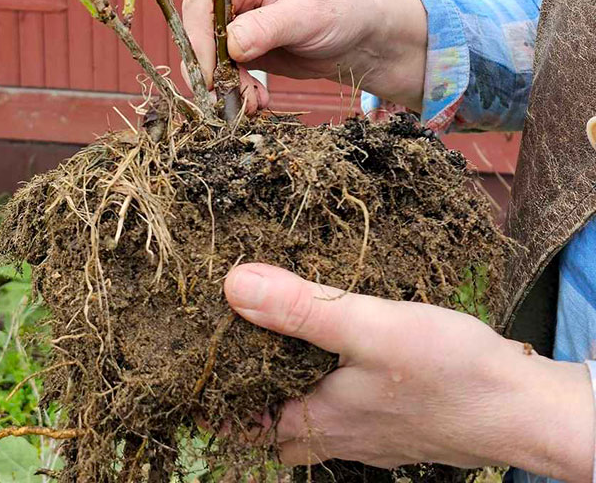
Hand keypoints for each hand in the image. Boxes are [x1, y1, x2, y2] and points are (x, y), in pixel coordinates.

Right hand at [182, 0, 427, 111]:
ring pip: (208, 59)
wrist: (359, 42)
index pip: (202, 3)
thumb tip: (232, 43)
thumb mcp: (307, 16)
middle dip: (209, 69)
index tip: (210, 73)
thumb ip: (268, 27)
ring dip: (224, 87)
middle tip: (224, 99)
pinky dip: (236, 92)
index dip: (199, 39)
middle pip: (198, 33)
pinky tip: (258, 101)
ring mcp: (235, 26)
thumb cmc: (339, 13)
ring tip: (252, 104)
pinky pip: (224, 75)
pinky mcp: (241, 53)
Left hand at [224, 263, 593, 479]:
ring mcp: (372, 432)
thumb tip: (233, 286)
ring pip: (313, 407)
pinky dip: (331, 373)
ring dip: (292, 373)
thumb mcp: (368, 326)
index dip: (218, 388)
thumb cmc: (448, 371)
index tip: (198, 348)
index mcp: (320, 421)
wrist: (525, 406)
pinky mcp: (400, 419)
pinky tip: (341, 340)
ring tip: (278, 323)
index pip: (246, 418)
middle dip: (251, 380)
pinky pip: (348, 401)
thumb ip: (301, 308)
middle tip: (233, 329)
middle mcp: (341, 436)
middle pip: (276, 415)